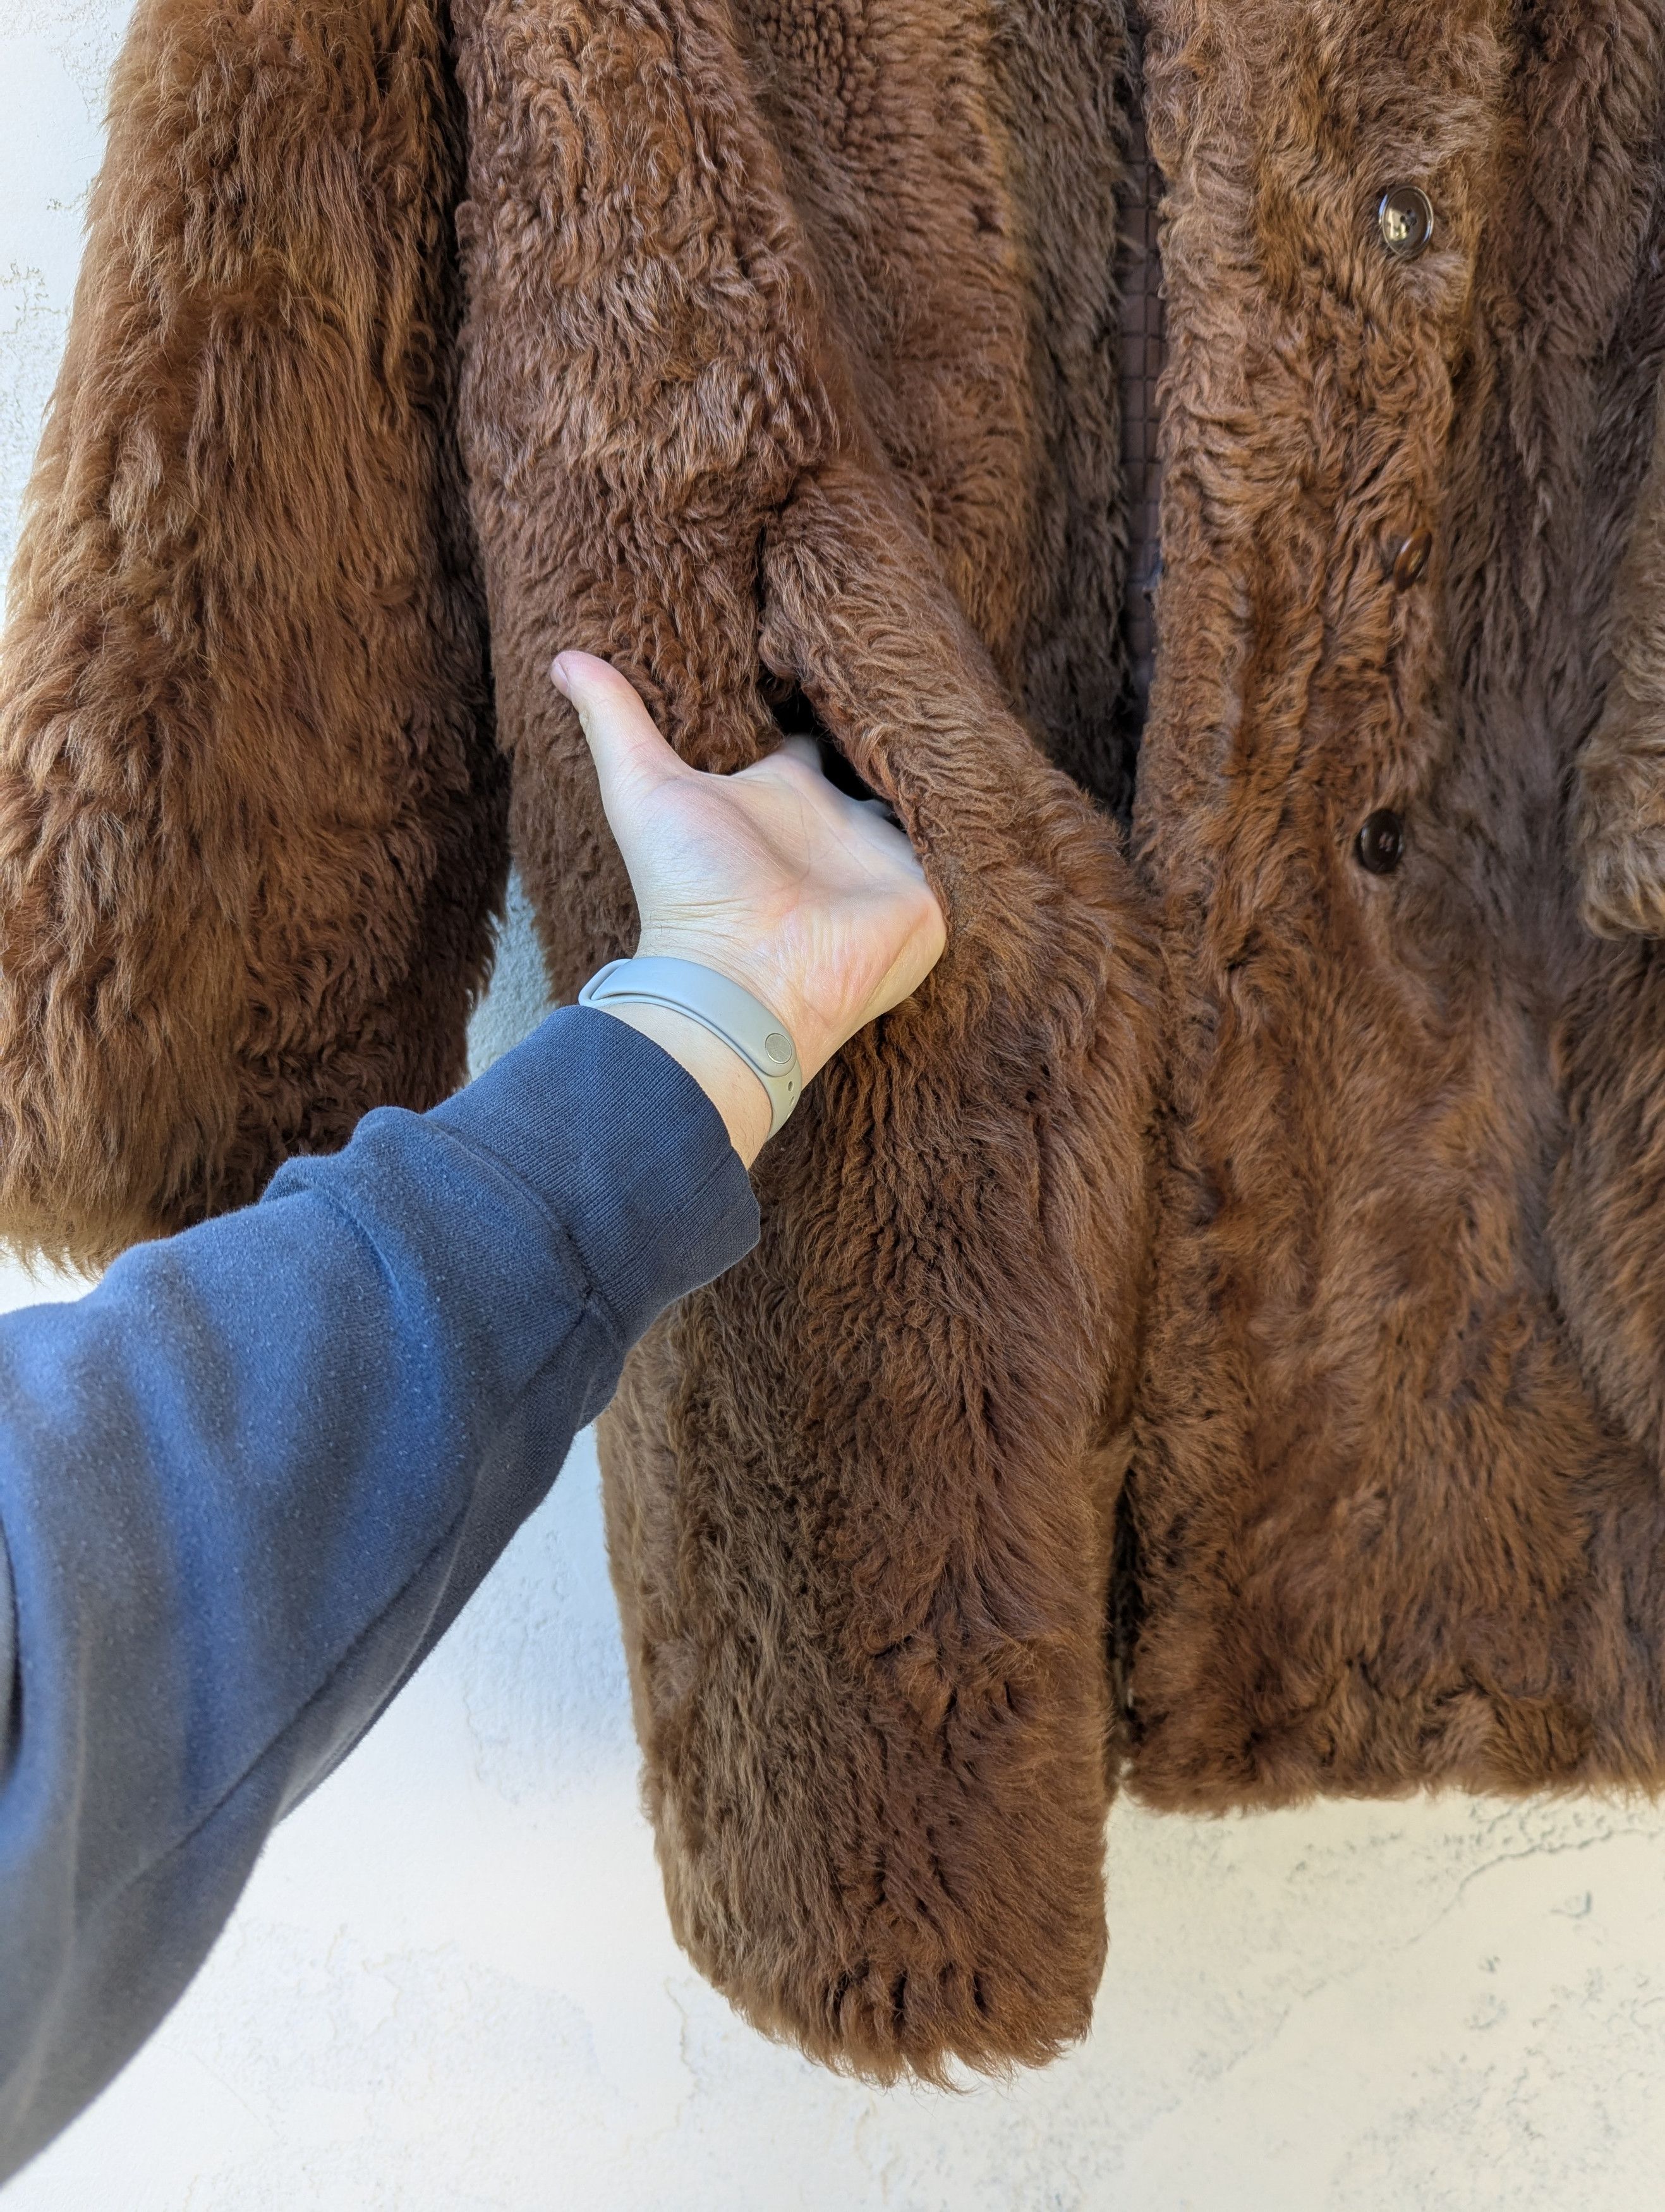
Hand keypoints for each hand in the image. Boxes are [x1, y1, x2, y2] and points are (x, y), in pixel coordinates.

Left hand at [551, 652, 945, 1162]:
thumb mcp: (643, 789)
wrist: (743, 981)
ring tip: (971, 689)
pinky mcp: (934, 889)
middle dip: (895, 719)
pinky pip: (971, 835)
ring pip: (927, 791)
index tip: (837, 643)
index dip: (823, 696)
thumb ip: (614, 720)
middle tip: (919, 655)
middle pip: (875, 759)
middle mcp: (837, 826)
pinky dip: (983, 804)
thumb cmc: (688, 893)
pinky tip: (999, 754)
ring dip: (943, 756)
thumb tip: (561, 657)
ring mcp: (888, 858)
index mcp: (781, 797)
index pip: (810, 737)